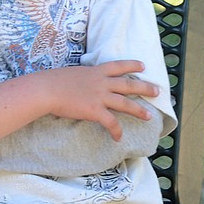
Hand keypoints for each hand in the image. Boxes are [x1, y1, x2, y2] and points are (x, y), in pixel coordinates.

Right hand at [38, 60, 159, 140]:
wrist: (46, 90)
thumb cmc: (52, 81)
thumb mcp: (71, 74)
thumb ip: (81, 78)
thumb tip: (81, 82)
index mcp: (95, 71)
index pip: (117, 66)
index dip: (131, 65)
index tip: (143, 65)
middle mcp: (101, 83)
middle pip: (128, 84)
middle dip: (145, 87)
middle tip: (157, 90)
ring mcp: (100, 97)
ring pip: (125, 103)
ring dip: (139, 110)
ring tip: (149, 116)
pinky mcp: (95, 111)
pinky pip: (111, 123)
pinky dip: (116, 131)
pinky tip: (119, 138)